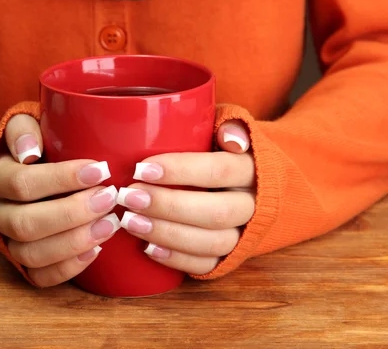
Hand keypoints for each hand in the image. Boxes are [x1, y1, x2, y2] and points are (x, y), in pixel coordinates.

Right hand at [0, 115, 120, 286]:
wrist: (25, 170)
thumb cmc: (36, 145)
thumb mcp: (25, 124)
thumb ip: (22, 129)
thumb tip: (29, 152)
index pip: (23, 183)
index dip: (61, 179)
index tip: (100, 170)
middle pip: (26, 224)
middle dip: (73, 214)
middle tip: (110, 198)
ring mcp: (8, 240)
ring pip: (31, 254)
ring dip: (74, 242)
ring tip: (110, 225)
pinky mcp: (22, 261)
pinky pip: (38, 277)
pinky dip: (68, 269)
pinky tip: (96, 250)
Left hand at [116, 121, 255, 274]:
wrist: (260, 185)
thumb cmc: (227, 151)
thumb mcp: (230, 128)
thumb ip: (229, 124)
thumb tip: (231, 138)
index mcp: (253, 169)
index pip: (219, 170)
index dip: (181, 171)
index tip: (141, 169)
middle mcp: (254, 205)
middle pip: (215, 212)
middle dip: (167, 206)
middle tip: (129, 196)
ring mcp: (245, 234)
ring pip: (212, 242)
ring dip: (167, 234)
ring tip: (130, 222)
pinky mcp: (232, 256)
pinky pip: (208, 265)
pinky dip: (177, 259)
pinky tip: (148, 248)